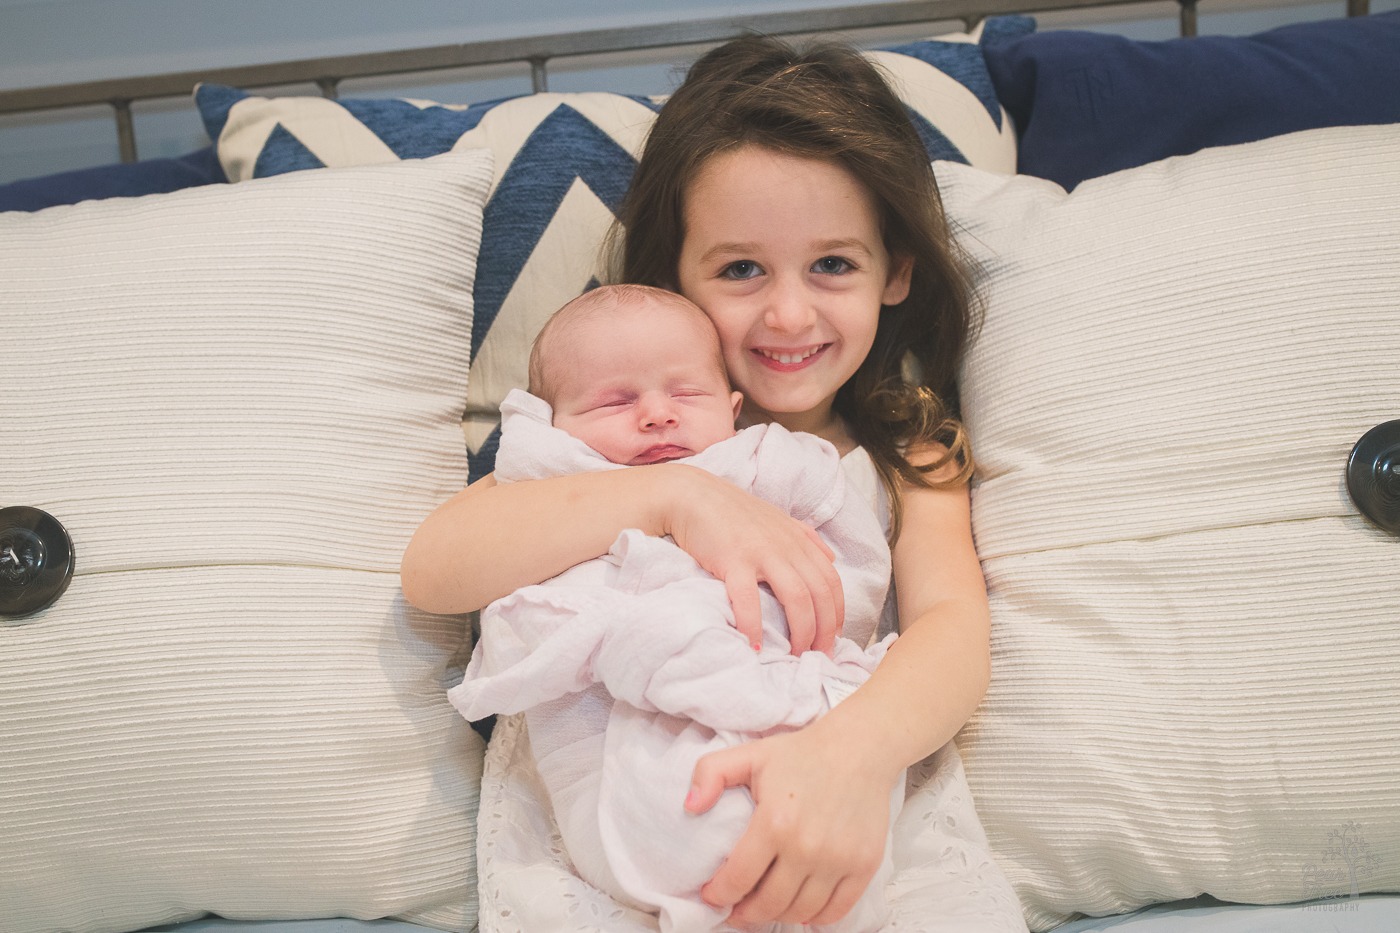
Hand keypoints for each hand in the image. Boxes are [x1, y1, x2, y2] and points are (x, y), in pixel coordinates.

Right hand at [665, 464, 842, 653]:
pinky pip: (749, 599)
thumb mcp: (777, 518)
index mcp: (798, 540)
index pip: (831, 581)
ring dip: (801, 633)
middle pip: (819, 594)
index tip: (833, 639)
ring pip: (796, 598)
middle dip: (824, 631)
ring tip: (795, 655)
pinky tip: (754, 645)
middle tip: (819, 656)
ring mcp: (761, 552)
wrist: (692, 496)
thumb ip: (805, 537)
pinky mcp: (733, 560)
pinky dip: (754, 625)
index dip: (838, 613)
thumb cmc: (732, 511)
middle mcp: (787, 546)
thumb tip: (830, 558)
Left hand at [684, 724, 897, 925]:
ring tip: (765, 906)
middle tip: (736, 910)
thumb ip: (710, 774)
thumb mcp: (749, 754)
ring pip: (800, 912)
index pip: (737, 879)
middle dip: (745, 913)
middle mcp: (807, 847)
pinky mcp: (864, 865)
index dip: (719, 895)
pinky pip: (837, 911)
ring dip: (778, 916)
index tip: (712, 895)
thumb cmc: (802, 754)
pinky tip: (801, 908)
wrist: (859, 749)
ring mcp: (838, 859)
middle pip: (768, 904)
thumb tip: (690, 806)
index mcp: (774, 822)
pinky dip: (816, 918)